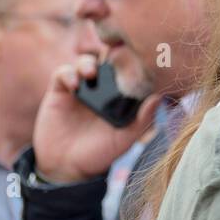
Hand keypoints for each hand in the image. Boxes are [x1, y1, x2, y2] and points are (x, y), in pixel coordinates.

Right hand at [32, 55, 159, 183]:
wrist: (67, 167)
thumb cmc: (100, 153)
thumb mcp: (125, 139)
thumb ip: (142, 120)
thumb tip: (158, 97)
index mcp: (120, 96)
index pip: (128, 71)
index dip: (132, 60)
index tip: (138, 55)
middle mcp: (102, 88)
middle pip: (106, 60)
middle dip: (109, 52)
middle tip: (113, 53)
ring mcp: (81, 88)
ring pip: (85, 62)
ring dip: (88, 63)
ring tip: (92, 73)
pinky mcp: (60, 91)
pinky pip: (63, 74)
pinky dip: (69, 74)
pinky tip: (74, 85)